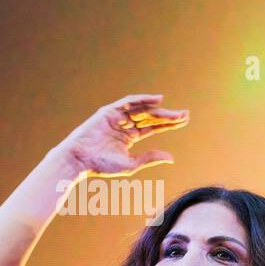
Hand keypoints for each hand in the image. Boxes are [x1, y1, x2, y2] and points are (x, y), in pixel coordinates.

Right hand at [57, 94, 188, 176]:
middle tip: (185, 115)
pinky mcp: (108, 111)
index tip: (184, 121)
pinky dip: (142, 99)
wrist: (79, 160)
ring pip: (142, 110)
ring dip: (159, 109)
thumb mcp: (132, 163)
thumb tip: (172, 157)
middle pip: (151, 117)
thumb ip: (150, 158)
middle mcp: (124, 124)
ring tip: (175, 112)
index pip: (153, 127)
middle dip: (168, 116)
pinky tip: (158, 100)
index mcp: (130, 136)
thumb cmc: (102, 165)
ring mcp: (116, 117)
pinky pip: (128, 103)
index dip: (169, 124)